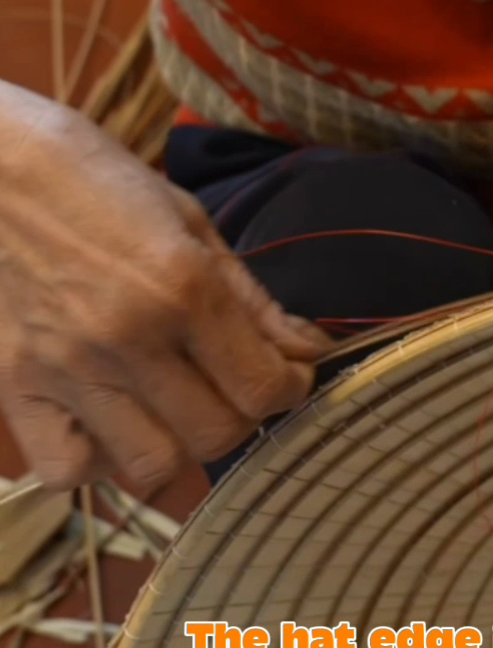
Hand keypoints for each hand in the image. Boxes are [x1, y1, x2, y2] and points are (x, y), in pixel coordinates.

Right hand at [0, 82, 330, 490]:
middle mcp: (127, 337)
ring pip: (151, 465)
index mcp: (181, 286)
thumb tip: (308, 349)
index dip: (290, 388)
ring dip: (177, 445)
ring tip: (174, 408)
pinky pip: (66, 468)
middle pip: (216, 435)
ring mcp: (66, 369)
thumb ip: (251, 297)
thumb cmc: (94, 179)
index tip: (286, 374)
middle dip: (241, 416)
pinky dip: (97, 460)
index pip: (262, 385)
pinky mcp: (13, 386)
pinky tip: (109, 423)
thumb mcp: (188, 219)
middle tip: (232, 386)